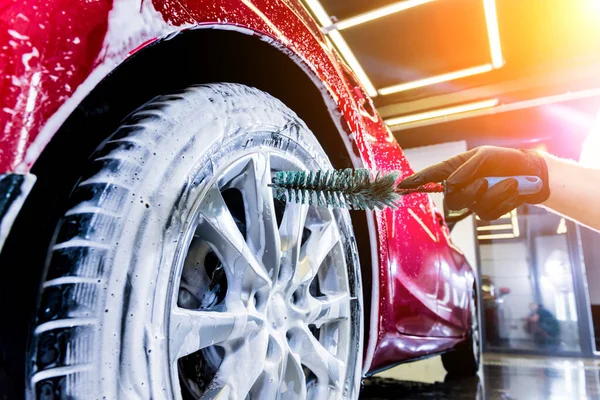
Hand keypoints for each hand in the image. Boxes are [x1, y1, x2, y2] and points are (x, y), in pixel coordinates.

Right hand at [398, 146, 549, 219]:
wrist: (531, 174)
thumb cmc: (504, 160)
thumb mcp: (484, 156)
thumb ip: (465, 168)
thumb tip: (451, 183)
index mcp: (455, 169)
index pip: (430, 176)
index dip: (415, 182)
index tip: (400, 185)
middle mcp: (460, 186)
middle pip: (451, 199)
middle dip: (470, 190)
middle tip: (485, 180)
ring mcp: (473, 200)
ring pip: (471, 206)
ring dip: (493, 193)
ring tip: (509, 182)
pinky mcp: (486, 211)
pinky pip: (488, 212)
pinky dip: (503, 200)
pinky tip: (512, 191)